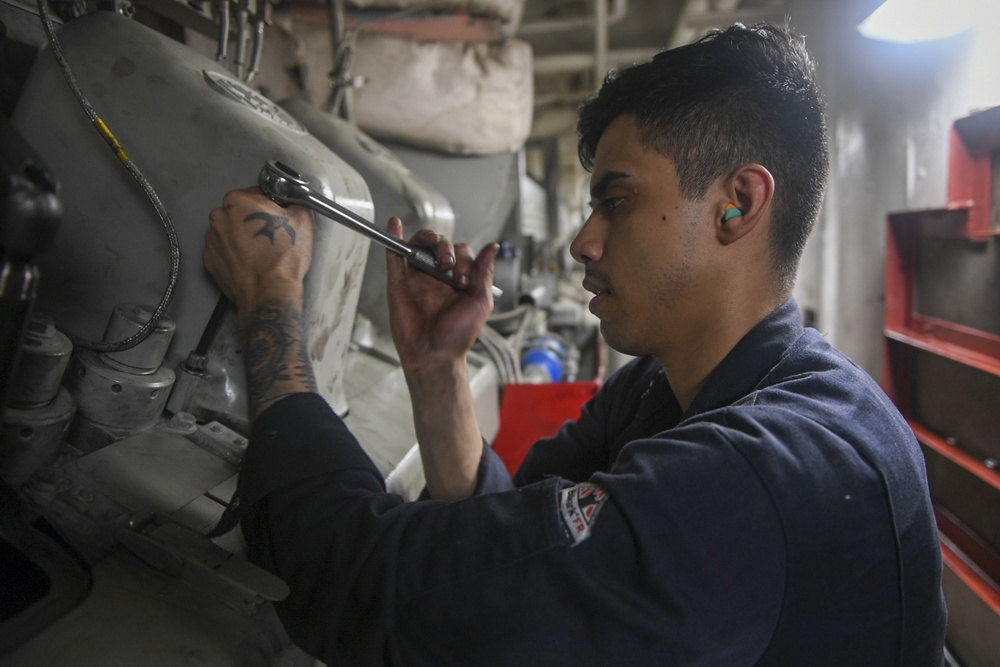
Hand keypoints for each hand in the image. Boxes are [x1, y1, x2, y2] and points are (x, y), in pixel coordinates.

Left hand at [204, 187, 313, 318]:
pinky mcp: (209, 260)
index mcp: (238, 200)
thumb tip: (292, 200)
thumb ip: (295, 202)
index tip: (277, 220)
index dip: (271, 206)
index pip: (256, 194)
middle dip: (252, 220)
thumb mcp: (303, 221)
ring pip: (229, 231)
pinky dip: (233, 254)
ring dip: (241, 236)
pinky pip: (223, 250)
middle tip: (270, 237)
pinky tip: (249, 263)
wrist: (269, 294)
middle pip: (239, 212)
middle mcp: (219, 216)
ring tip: (259, 253)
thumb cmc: (283, 258)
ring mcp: (211, 239)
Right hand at [385, 218, 498, 375]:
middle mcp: (437, 277)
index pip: (461, 253)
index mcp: (457, 280)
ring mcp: (417, 279)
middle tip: (449, 266)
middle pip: (439, 245)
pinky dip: (394, 238)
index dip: (464, 260)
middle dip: (446, 248)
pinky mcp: (399, 285)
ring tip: (435, 249)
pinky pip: (394, 258)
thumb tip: (493, 246)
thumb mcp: (480, 301)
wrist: (435, 355)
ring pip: (419, 246)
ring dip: (427, 239)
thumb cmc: (458, 335)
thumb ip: (484, 273)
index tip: (463, 281)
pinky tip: (395, 223)